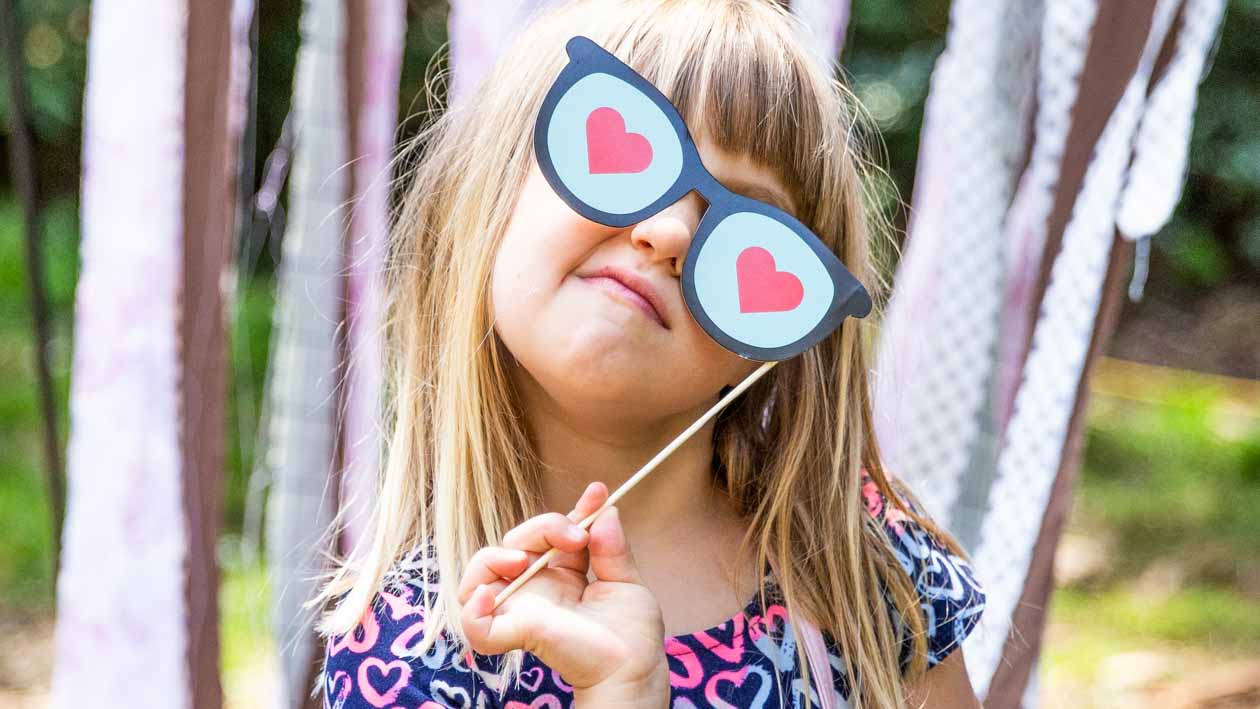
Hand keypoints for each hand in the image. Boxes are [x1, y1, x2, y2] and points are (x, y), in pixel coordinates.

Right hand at [459, 482, 669, 703]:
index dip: (568, 512)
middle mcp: (536, 588)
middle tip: (576, 536)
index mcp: (561, 575)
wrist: (632, 669)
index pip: (550, 534)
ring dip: (493, 557)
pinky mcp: (511, 632)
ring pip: (479, 574)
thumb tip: (606, 508)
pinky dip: (473, 607)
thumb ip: (612, 547)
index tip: (597, 492)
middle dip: (541, 527)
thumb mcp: (626, 582)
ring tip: (522, 561)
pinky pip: (472, 622)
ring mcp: (520, 608)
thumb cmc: (631, 636)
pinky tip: (493, 595)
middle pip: (514, 543)